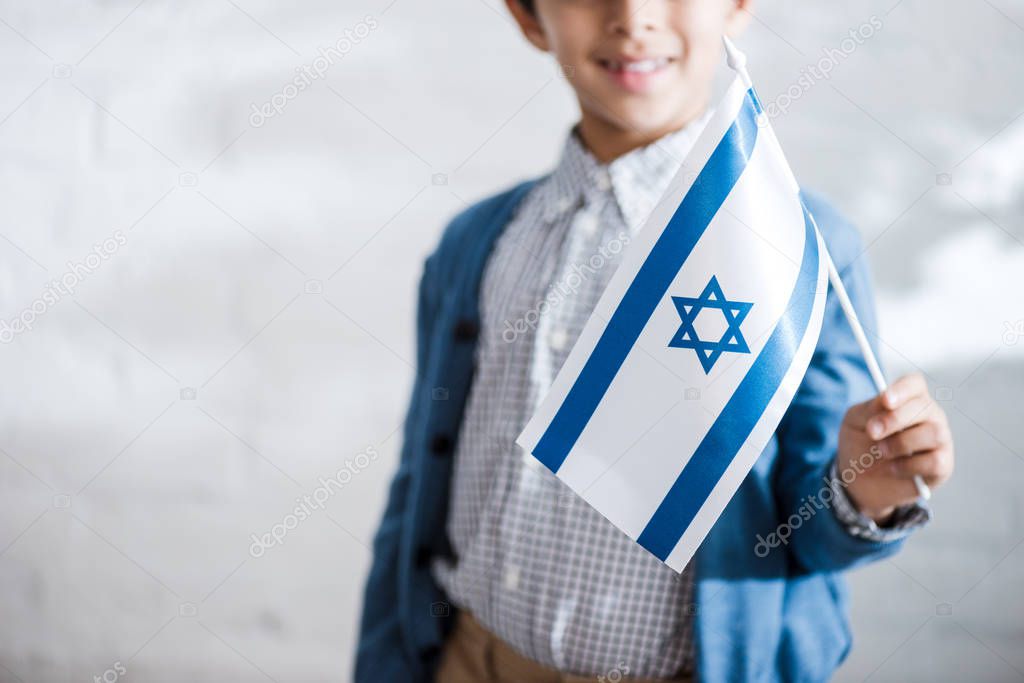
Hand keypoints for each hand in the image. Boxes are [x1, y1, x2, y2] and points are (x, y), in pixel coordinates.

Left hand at [836, 373, 953, 523]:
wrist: (860, 480)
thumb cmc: (860, 444)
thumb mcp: (855, 422)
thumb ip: (869, 409)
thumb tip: (886, 401)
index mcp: (908, 398)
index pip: (915, 384)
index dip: (902, 390)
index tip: (886, 401)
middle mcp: (929, 415)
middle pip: (924, 407)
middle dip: (894, 420)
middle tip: (872, 432)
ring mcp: (939, 439)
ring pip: (934, 432)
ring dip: (901, 443)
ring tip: (881, 451)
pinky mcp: (942, 465)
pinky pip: (934, 461)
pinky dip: (908, 466)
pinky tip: (893, 468)